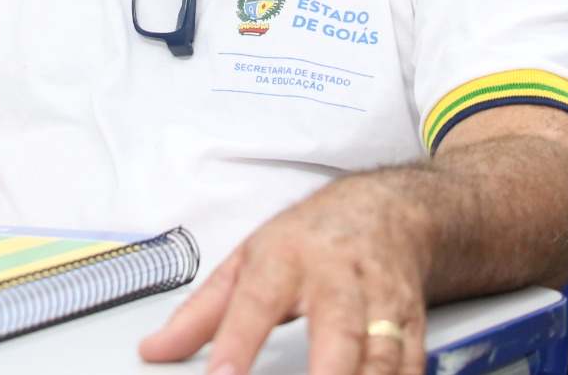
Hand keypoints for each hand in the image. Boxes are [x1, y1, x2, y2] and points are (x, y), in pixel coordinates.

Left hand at [139, 178, 427, 374]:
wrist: (386, 210)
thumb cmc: (309, 238)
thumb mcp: (246, 260)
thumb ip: (201, 312)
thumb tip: (155, 349)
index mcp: (286, 258)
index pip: (256, 302)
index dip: (238, 343)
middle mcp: (338, 277)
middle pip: (336, 327)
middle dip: (327, 372)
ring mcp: (381, 298)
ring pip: (381, 350)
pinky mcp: (413, 321)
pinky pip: (411, 361)